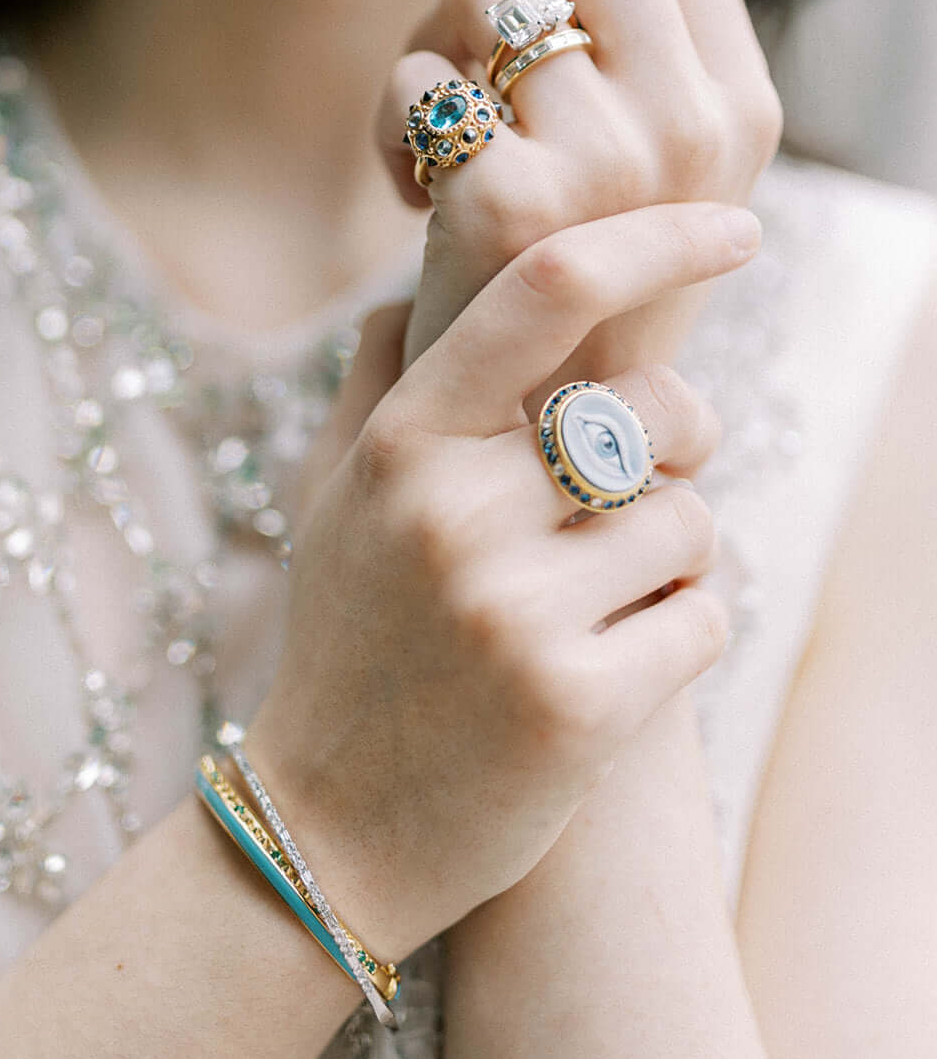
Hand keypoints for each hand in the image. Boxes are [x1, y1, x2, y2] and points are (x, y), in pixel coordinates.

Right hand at [240, 199, 759, 965]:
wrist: (325, 829)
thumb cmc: (344, 641)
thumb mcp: (332, 496)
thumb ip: (380, 378)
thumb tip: (422, 281)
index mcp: (404, 443)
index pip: (549, 288)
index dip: (659, 239)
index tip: (733, 229)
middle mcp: (456, 512)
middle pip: (661, 413)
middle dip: (680, 445)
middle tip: (632, 494)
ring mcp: (516, 611)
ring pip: (692, 525)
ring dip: (666, 564)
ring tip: (588, 609)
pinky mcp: (579, 706)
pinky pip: (703, 621)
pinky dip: (678, 641)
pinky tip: (603, 672)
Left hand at [377, 0, 782, 378]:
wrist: (536, 430)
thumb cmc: (577, 285)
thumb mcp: (655, 173)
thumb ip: (642, 58)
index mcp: (738, 108)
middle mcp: (689, 128)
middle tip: (469, 31)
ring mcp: (605, 164)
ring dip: (436, 39)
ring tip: (443, 126)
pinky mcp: (505, 202)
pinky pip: (415, 76)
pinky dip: (391, 120)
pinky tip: (413, 191)